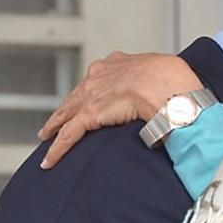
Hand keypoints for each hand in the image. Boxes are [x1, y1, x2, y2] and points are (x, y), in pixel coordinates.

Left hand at [37, 51, 201, 168]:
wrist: (169, 86)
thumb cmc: (176, 79)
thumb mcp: (166, 73)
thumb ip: (159, 83)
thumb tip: (165, 99)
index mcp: (119, 63)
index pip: (99, 79)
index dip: (92, 91)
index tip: (89, 99)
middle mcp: (100, 74)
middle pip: (77, 95)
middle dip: (67, 109)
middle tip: (57, 121)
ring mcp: (93, 94)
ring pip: (67, 114)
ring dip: (56, 128)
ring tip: (47, 138)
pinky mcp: (89, 114)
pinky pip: (69, 134)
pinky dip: (58, 149)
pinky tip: (50, 160)